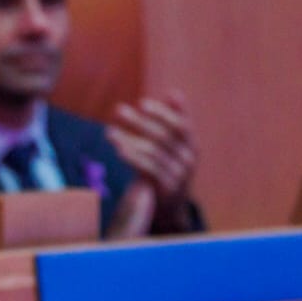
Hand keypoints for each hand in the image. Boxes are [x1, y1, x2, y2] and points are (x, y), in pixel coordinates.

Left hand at [107, 91, 198, 229]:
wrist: (170, 207)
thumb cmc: (168, 169)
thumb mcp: (173, 146)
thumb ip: (172, 122)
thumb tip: (173, 93)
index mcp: (192, 144)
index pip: (180, 124)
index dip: (162, 113)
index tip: (142, 103)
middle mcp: (189, 158)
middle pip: (164, 136)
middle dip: (139, 121)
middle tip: (118, 110)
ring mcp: (179, 175)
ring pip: (153, 152)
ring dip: (129, 139)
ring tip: (109, 132)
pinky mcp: (167, 189)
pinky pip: (148, 169)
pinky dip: (133, 157)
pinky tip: (118, 149)